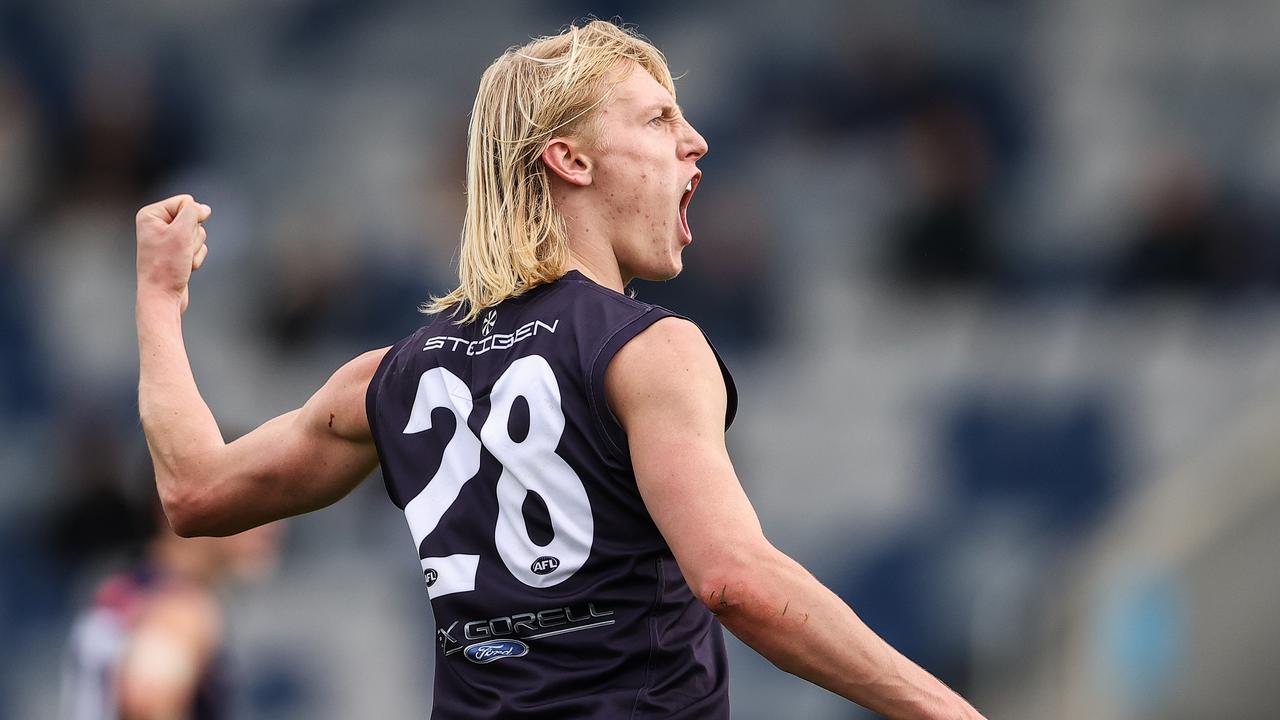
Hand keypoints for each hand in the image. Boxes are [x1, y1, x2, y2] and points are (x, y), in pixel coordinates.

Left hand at [136, 194, 212, 312]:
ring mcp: (167, 239)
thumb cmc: (166, 266)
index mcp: (151, 214)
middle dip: (192, 236)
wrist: (162, 296)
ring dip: (195, 249)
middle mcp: (157, 224)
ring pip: (197, 233)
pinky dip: (196, 258)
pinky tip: (185, 267)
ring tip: (182, 260)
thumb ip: (193, 212)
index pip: (185, 201)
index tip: (179, 235)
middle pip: (193, 218)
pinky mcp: (177, 252)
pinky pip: (197, 247)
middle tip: (180, 250)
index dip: (191, 217)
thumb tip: (204, 208)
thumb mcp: (181, 232)